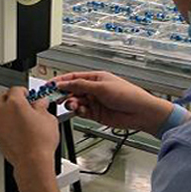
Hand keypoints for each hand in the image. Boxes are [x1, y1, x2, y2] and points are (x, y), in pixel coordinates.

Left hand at [0, 87, 58, 173]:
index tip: (29, 96)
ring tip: (16, 113)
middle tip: (22, 102)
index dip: (24, 91)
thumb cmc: (39, 142)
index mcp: (14, 102)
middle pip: (2, 96)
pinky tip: (13, 125)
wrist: (32, 161)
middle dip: (11, 97)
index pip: (16, 89)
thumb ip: (42, 106)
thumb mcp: (48, 118)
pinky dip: (2, 120)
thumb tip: (41, 103)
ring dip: (4, 107)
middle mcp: (2, 110)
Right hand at [54, 71, 173, 135]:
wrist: (141, 113)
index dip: (61, 81)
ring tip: (73, 105)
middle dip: (64, 94)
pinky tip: (80, 111)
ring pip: (76, 102)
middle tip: (55, 97)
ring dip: (72, 103)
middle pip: (72, 90)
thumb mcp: (101, 87)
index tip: (50, 85)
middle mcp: (94, 89)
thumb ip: (81, 85)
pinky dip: (78, 111)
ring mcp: (94, 102)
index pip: (73, 78)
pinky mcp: (95, 114)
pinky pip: (81, 112)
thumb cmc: (129, 95)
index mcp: (95, 78)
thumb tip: (65, 83)